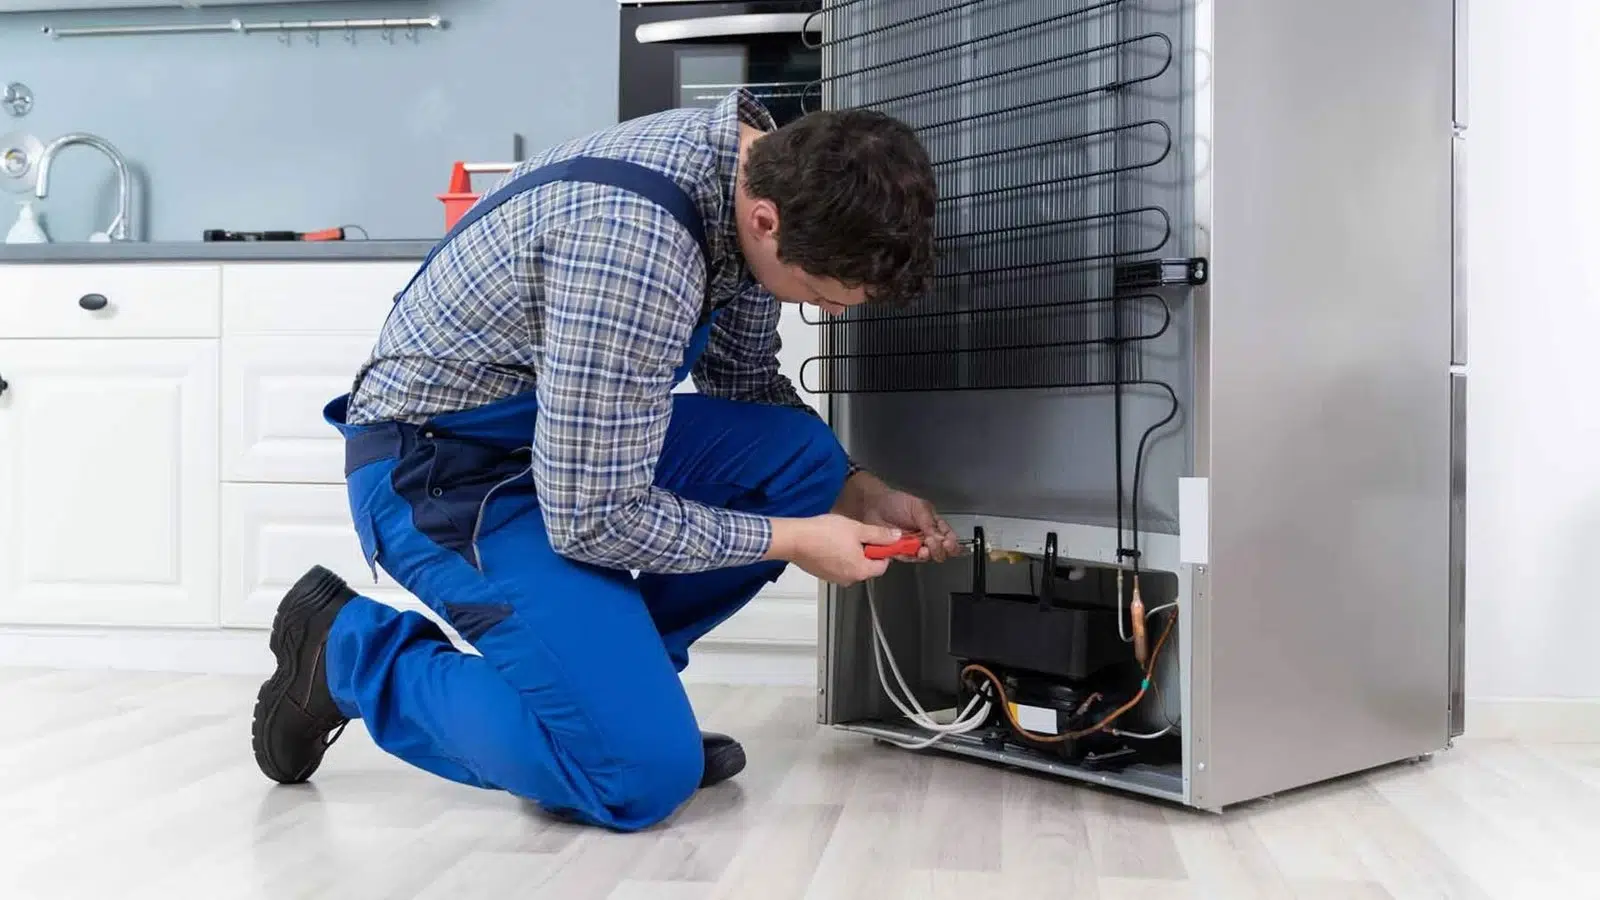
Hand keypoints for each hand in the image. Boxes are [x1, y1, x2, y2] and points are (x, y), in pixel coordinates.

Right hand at [765, 514, 898, 584]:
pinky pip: (837, 565)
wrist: (795, 539)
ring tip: (840, 536)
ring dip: (850, 552)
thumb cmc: (824, 534)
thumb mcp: (857, 529)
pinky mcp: (822, 574)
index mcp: (861, 571)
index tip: (879, 538)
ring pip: (851, 565)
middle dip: (865, 550)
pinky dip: (837, 555)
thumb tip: (896, 537)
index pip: (883, 565)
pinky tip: (829, 542)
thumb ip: (880, 535)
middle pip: (866, 566)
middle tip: (856, 533)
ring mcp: (834, 578)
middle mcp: (848, 579)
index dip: (883, 550)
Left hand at [833, 471, 960, 561]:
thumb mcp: (918, 507)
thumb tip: (940, 537)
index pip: (949, 538)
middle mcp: (925, 537)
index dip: (951, 543)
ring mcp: (912, 546)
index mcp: (934, 525)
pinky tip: (913, 551)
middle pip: (940, 551)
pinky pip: (908, 559)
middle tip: (934, 543)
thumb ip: (930, 522)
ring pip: (926, 557)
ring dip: (927, 555)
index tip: (948, 542)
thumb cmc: (896, 502)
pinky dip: (912, 557)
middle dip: (940, 550)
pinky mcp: (899, 552)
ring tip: (924, 548)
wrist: (873, 504)